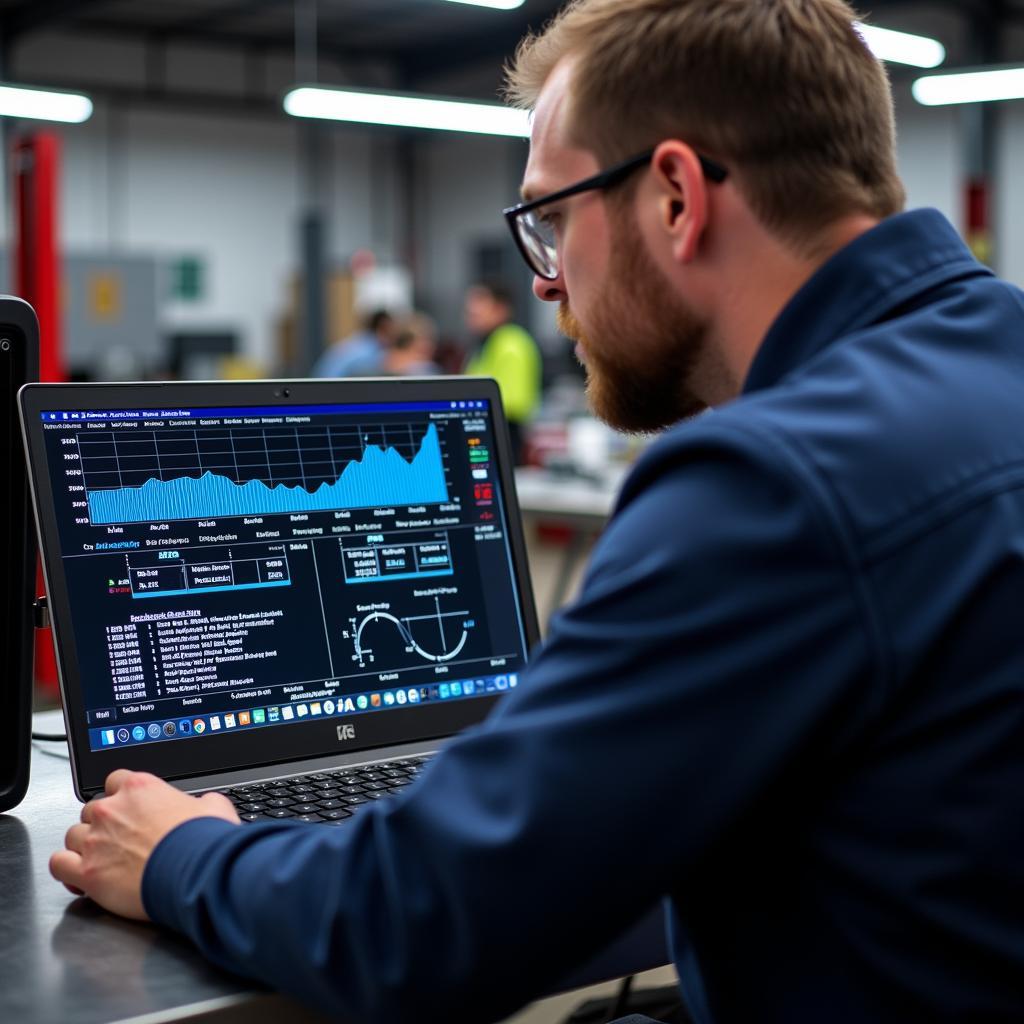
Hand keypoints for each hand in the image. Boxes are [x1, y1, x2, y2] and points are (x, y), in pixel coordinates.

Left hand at [50, 770, 239, 919]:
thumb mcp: (215, 807)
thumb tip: (205, 805)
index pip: (115, 780)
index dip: (122, 795)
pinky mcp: (87, 872)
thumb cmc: (204, 841)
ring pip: (72, 835)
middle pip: (92, 808)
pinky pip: (58, 864)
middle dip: (104, 822)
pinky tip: (80, 876)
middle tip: (121, 838)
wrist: (196, 872)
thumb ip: (201, 801)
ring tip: (101, 859)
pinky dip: (66, 869)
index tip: (130, 808)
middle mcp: (112, 810)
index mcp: (140, 787)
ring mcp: (95, 841)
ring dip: (84, 845)